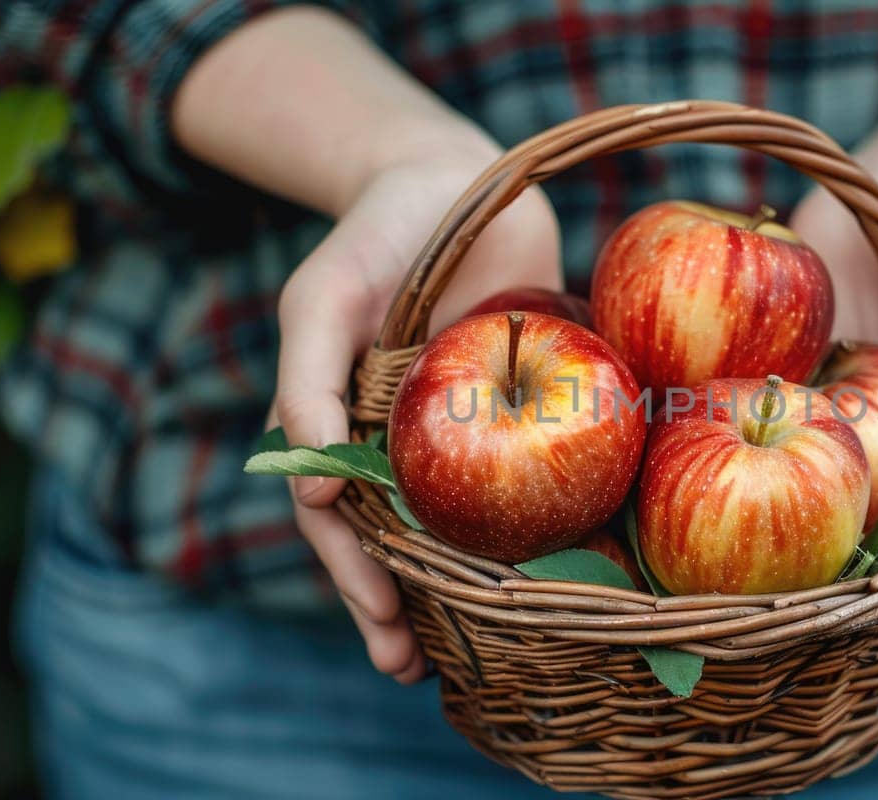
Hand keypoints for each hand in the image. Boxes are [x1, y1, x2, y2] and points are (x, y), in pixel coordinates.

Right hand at [273, 154, 560, 682]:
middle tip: (416, 671)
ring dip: (470, 588)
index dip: (359, 580)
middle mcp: (406, 444)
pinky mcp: (529, 409)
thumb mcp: (324, 298)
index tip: (389, 629)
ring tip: (486, 652)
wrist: (459, 177)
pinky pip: (534, 472)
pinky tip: (567, 568)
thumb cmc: (377, 236)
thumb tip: (316, 494)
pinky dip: (543, 523)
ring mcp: (468, 433)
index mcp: (350, 431)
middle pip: (401, 542)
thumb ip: (309, 381)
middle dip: (404, 609)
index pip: (344, 524)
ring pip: (466, 524)